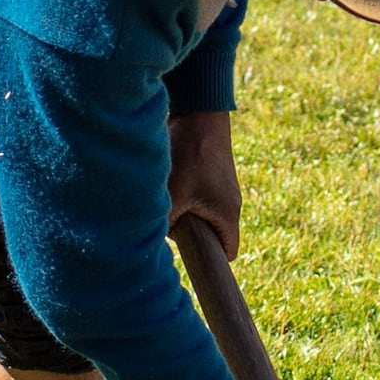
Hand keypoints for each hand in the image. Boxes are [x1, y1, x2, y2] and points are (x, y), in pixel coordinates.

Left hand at [167, 109, 239, 263]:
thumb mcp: (173, 194)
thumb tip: (149, 244)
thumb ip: (164, 224)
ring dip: (183, 215)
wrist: (199, 110)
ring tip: (165, 204)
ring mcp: (222, 189)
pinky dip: (182, 198)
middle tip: (167, 233)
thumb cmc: (189, 153)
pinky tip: (167, 187)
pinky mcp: (211, 175)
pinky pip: (197, 198)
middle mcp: (230, 204)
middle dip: (189, 238)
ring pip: (201, 216)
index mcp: (228, 215)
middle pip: (210, 236)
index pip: (226, 254)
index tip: (191, 268)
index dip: (210, 265)